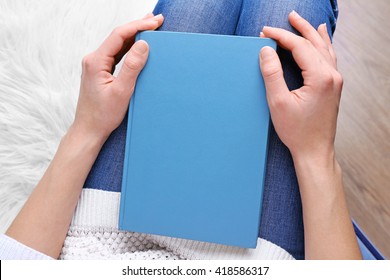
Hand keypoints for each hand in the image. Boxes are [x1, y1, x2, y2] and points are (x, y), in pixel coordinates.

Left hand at [73, 13, 163, 140]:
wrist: (89, 130)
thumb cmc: (103, 115)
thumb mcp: (122, 91)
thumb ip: (132, 67)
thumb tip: (143, 44)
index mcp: (96, 61)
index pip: (119, 35)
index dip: (138, 26)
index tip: (155, 22)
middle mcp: (93, 59)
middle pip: (118, 36)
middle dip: (138, 26)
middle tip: (157, 20)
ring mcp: (96, 65)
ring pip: (118, 44)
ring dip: (134, 36)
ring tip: (151, 27)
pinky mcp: (100, 71)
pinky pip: (116, 54)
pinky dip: (129, 48)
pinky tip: (139, 45)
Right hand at [260, 11, 342, 162]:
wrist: (314, 151)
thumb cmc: (297, 131)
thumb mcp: (278, 103)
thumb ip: (272, 74)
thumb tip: (266, 51)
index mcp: (320, 77)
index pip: (299, 47)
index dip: (281, 37)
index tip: (265, 32)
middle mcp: (332, 75)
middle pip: (315, 42)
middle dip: (299, 28)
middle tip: (289, 16)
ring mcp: (335, 81)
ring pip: (324, 48)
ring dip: (312, 34)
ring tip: (302, 22)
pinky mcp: (334, 86)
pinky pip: (329, 58)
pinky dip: (323, 45)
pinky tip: (323, 38)